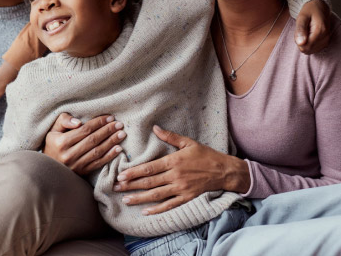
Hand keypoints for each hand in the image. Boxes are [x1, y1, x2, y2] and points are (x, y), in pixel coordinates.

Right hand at [44, 113, 125, 174]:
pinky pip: (98, 163)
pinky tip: (118, 149)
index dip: (99, 123)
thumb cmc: (52, 143)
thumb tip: (79, 122)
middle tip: (119, 124)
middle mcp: (68, 155)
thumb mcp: (53, 129)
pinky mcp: (81, 172)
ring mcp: (75, 165)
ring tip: (121, 134)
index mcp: (61, 142)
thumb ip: (64, 121)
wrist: (47, 167)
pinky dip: (109, 156)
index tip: (110, 117)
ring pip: (97, 152)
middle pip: (93, 140)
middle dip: (108, 131)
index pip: (85, 130)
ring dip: (111, 142)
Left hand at [113, 125, 248, 214]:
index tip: (121, 175)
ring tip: (126, 199)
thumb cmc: (206, 155)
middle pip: (149, 182)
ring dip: (139, 198)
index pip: (149, 168)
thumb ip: (170, 137)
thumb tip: (155, 128)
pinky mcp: (186, 198)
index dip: (134, 172)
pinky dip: (157, 210)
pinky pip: (169, 205)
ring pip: (156, 195)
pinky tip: (146, 212)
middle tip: (117, 187)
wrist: (224, 171)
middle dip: (131, 185)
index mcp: (174, 161)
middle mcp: (175, 176)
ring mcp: (180, 189)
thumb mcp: (188, 142)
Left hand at [294, 0, 332, 53]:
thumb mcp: (302, 17)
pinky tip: (310, 34)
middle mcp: (326, 37)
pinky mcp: (326, 42)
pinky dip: (310, 43)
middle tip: (302, 30)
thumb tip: (300, 43)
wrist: (320, 7)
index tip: (299, 31)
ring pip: (310, 50)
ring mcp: (327, 41)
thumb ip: (300, 30)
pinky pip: (314, 49)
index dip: (298, 41)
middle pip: (307, 50)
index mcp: (320, 31)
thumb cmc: (309, 10)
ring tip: (306, 31)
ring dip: (305, 43)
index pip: (305, 47)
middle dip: (301, 42)